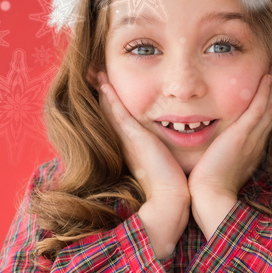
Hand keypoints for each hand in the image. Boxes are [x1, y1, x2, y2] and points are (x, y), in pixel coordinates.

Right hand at [96, 70, 189, 204]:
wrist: (171, 200)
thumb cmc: (175, 185)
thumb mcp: (168, 163)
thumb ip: (168, 152)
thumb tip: (179, 143)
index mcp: (134, 146)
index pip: (121, 118)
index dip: (113, 101)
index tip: (107, 84)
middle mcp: (127, 142)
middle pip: (110, 111)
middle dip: (102, 91)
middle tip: (92, 72)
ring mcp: (129, 140)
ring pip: (110, 110)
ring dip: (102, 90)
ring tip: (93, 71)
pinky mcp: (135, 140)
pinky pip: (119, 115)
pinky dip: (111, 100)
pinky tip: (104, 85)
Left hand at [187, 73, 271, 197]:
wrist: (211, 198)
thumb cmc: (208, 189)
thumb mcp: (218, 169)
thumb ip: (218, 157)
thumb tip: (211, 151)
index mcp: (251, 153)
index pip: (262, 125)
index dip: (268, 107)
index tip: (269, 92)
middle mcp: (256, 145)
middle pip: (271, 114)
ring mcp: (252, 140)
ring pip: (269, 108)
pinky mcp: (243, 136)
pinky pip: (260, 109)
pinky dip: (266, 93)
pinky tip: (269, 78)